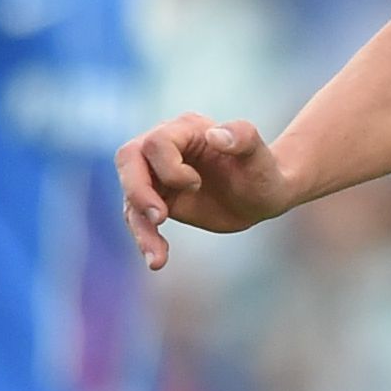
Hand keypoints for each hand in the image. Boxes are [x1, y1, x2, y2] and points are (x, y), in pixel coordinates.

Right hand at [118, 115, 301, 270]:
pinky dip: (146, 239)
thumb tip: (216, 135)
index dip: (170, 167)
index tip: (197, 184)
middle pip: (128, 160)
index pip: (155, 143)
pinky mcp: (158, 200)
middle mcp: (164, 147)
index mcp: (185, 129)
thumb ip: (243, 137)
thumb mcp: (259, 156)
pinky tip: (157, 261)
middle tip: (161, 218)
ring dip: (140, 227)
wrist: (262, 195)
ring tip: (157, 259)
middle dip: (138, 191)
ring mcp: (157, 175)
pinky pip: (140, 218)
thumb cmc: (262, 170)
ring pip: (131, 196)